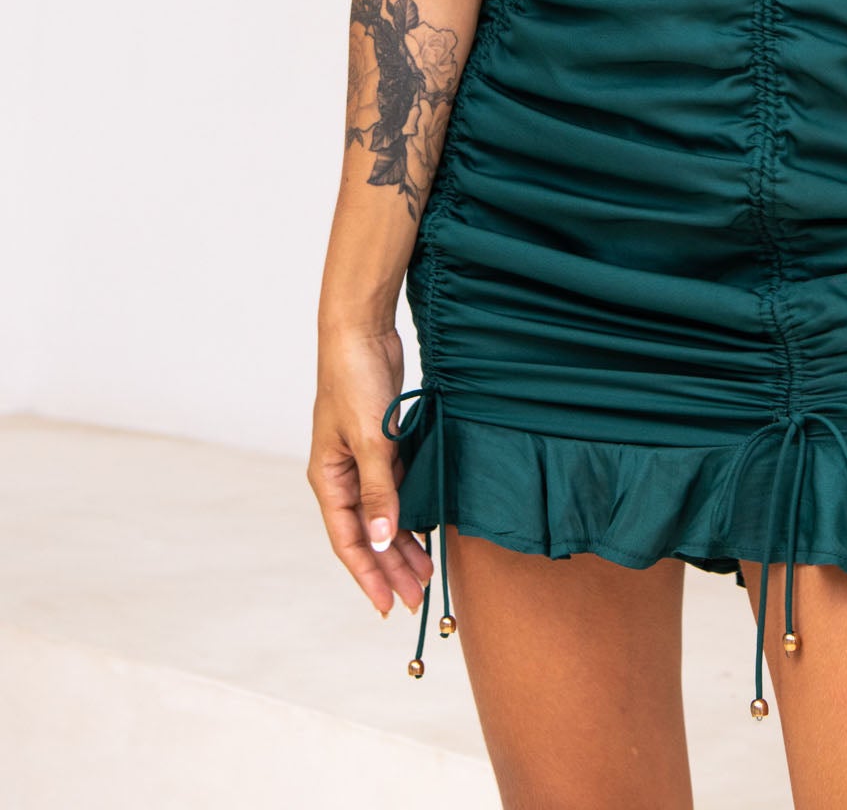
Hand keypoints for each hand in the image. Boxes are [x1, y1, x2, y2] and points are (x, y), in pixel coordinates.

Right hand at [307, 324, 434, 617]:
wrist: (360, 331)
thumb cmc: (355, 380)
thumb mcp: (370, 440)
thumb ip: (378, 491)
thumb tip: (380, 540)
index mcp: (328, 479)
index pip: (348, 541)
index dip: (369, 575)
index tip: (390, 605)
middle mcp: (342, 475)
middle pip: (367, 534)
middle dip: (391, 567)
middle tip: (419, 596)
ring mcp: (363, 460)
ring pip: (384, 514)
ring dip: (405, 542)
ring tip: (429, 572)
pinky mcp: (384, 443)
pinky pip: (396, 490)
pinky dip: (411, 510)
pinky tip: (429, 528)